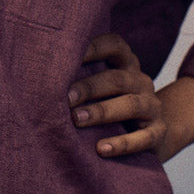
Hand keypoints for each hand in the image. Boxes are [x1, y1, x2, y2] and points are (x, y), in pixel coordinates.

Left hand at [68, 33, 166, 158]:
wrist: (151, 134)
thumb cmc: (110, 106)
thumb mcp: (99, 89)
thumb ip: (79, 78)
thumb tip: (35, 74)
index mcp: (126, 64)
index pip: (115, 45)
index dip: (93, 48)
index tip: (66, 56)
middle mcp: (141, 81)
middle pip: (117, 79)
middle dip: (89, 87)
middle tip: (65, 98)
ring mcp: (152, 106)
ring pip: (130, 105)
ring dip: (101, 112)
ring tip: (76, 120)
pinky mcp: (158, 133)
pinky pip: (144, 137)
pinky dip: (123, 143)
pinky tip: (101, 149)